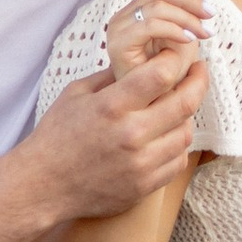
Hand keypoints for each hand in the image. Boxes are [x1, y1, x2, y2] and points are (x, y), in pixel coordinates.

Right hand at [30, 29, 207, 225]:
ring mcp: (140, 164)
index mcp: (112, 106)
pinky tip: (167, 136)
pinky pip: (178, 162)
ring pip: (185, 133)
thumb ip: (112, 75)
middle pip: (185, 103)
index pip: (162, 75)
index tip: (184, 55)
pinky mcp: (144, 187)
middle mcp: (130, 134)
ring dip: (186, 117)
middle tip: (199, 72)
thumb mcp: (77, 94)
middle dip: (198, 82)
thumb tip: (144, 55)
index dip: (179, 60)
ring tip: (178, 106)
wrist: (42, 186)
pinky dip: (176, 147)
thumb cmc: (57, 135)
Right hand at [108, 0, 208, 83]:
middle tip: (211, 15)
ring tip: (203, 33)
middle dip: (190, 0)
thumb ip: (186, 9)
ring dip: (187, 17)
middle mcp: (123, 16)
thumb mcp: (183, 35)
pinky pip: (150, 25)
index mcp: (135, 11)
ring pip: (157, 5)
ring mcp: (118, 29)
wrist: (152, 105)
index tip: (208, 7)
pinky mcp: (118, 44)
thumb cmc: (167, 74)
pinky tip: (189, 40)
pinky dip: (174, 29)